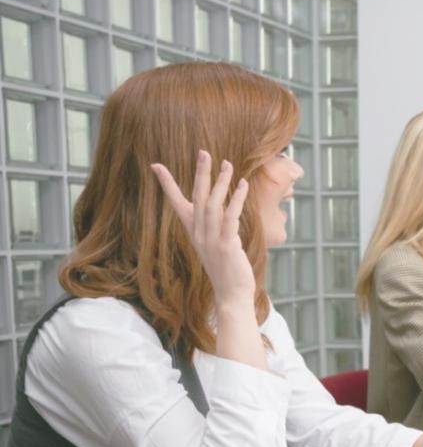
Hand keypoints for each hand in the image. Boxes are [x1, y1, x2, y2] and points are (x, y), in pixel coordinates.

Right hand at [151, 151, 255, 312]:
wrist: (231, 294)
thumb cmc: (226, 267)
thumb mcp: (217, 242)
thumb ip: (216, 223)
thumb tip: (220, 204)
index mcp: (193, 231)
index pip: (177, 203)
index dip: (167, 184)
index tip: (156, 165)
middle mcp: (198, 233)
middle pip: (197, 197)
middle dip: (200, 173)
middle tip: (204, 152)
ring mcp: (210, 240)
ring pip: (213, 205)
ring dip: (221, 183)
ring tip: (228, 164)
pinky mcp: (225, 246)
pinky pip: (230, 218)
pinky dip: (236, 200)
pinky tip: (243, 186)